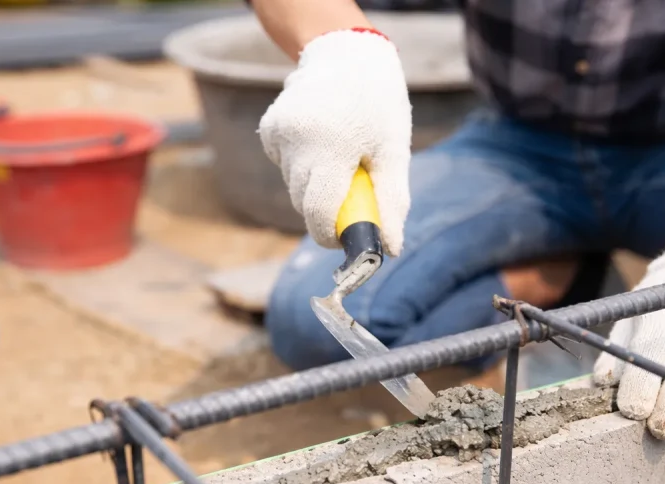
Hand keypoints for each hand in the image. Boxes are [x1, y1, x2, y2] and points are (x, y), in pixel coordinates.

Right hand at [258, 28, 411, 255]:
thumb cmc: (379, 105)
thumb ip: (391, 202)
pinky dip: (302, 165)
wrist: (348, 53)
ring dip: (315, 184)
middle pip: (303, 203)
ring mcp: (279, 133)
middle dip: (326, 209)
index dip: (330, 234)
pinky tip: (320, 140)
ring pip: (293, 186)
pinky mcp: (270, 128)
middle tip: (351, 189)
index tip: (343, 238)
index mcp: (332, 146)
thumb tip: (391, 249)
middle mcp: (298, 140)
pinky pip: (285, 166)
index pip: (318, 212)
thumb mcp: (394, 151)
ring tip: (339, 154)